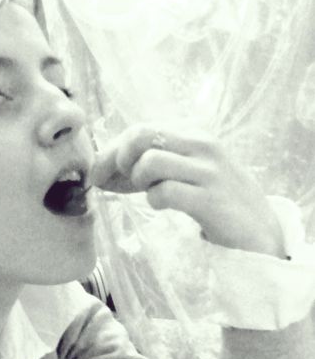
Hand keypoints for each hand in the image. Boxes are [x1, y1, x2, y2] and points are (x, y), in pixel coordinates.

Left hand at [91, 125, 285, 256]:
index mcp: (192, 133)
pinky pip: (165, 192)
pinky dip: (155, 201)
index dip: (112, 152)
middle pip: (141, 135)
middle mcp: (202, 144)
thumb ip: (148, 165)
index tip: (100, 175)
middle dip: (119, 160)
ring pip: (150, 162)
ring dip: (138, 182)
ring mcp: (208, 170)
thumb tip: (100, 172)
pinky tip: (163, 206)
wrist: (257, 229)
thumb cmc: (212, 198)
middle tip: (121, 183)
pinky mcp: (210, 199)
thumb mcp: (183, 172)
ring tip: (149, 193)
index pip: (139, 129)